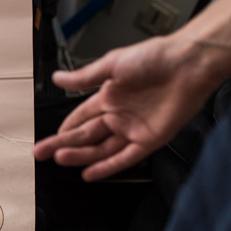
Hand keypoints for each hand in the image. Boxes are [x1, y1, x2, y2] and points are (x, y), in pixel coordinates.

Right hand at [34, 34, 220, 180]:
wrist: (189, 63)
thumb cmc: (156, 57)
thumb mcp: (112, 64)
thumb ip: (84, 78)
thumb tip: (57, 78)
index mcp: (110, 97)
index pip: (80, 119)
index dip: (64, 130)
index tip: (47, 141)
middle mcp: (120, 115)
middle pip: (86, 136)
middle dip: (63, 145)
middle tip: (41, 153)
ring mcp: (133, 129)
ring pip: (101, 149)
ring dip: (80, 156)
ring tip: (61, 159)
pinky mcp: (150, 140)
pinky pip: (125, 158)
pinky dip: (108, 167)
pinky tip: (90, 174)